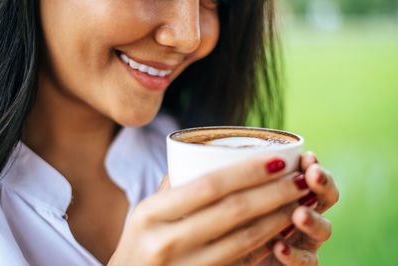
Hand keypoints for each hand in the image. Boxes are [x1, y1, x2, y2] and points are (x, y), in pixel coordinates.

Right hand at [108, 157, 314, 265]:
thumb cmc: (139, 244)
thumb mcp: (144, 213)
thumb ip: (175, 186)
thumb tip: (210, 157)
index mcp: (151, 214)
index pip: (209, 186)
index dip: (249, 171)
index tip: (279, 160)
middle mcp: (166, 241)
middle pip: (234, 211)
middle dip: (275, 192)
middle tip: (301, 179)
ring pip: (245, 239)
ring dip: (280, 218)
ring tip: (301, 202)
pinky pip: (243, 261)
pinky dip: (267, 243)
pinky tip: (284, 229)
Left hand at [229, 152, 338, 265]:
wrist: (225, 254)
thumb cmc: (228, 222)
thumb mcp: (230, 197)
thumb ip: (237, 180)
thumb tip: (219, 150)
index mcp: (287, 193)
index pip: (308, 175)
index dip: (311, 165)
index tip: (307, 156)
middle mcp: (300, 214)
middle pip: (324, 198)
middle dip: (322, 185)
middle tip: (313, 176)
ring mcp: (302, 241)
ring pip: (324, 229)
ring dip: (314, 219)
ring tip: (299, 214)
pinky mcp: (298, 264)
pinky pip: (308, 262)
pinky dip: (296, 255)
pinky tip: (280, 248)